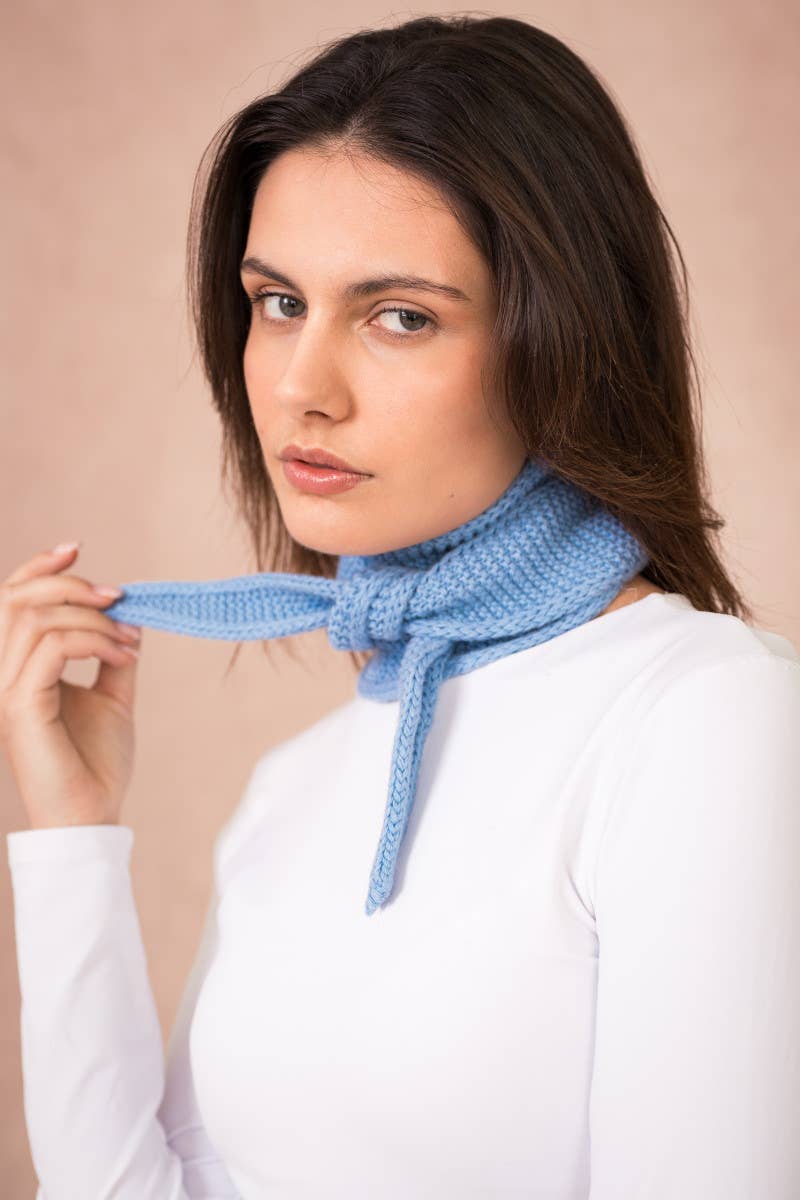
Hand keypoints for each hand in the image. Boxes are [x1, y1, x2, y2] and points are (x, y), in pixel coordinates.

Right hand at [0, 543, 142, 828]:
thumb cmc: (97, 762)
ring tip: (128, 637)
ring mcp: (6, 688)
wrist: (94, 814)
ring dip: (92, 616)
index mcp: (17, 666)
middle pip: (17, 598)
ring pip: (35, 618)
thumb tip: (129, 615)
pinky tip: (121, 653)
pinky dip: (92, 639)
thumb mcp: (112, 695)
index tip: (76, 549)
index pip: (10, 600)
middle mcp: (3, 672)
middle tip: (118, 597)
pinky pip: (51, 647)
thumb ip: (112, 654)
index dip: (38, 567)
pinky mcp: (20, 704)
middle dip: (70, 584)